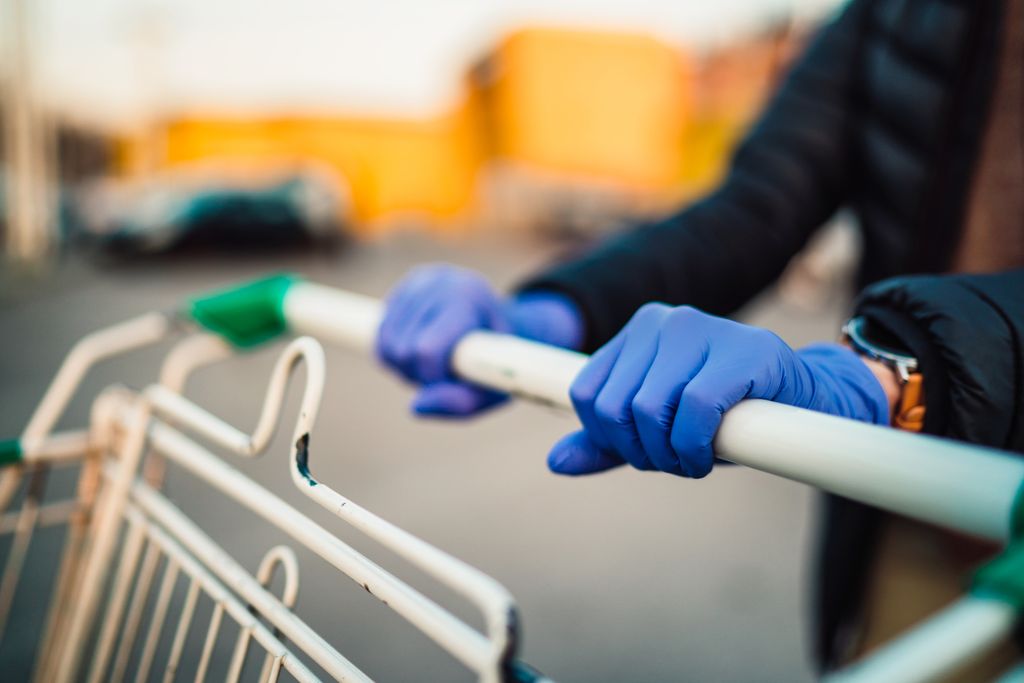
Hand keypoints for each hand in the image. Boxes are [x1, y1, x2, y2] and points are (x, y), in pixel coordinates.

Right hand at [376, 264, 582, 416]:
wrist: (500, 323)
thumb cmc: (499, 359)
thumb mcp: (496, 386)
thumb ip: (462, 402)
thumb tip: (415, 407)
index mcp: (468, 298)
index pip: (427, 349)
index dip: (432, 377)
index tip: (449, 381)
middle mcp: (439, 282)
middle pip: (403, 350)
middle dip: (418, 374)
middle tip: (443, 374)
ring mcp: (417, 283)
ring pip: (386, 345)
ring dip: (404, 367)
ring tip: (433, 364)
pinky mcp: (402, 290)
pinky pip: (380, 337)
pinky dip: (394, 356)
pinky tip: (419, 354)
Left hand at [548, 303, 889, 477]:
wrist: (808, 401)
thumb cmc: (725, 413)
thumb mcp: (659, 427)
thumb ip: (608, 441)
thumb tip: (555, 462)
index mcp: (637, 332)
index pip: (586, 395)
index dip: (609, 439)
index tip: (644, 452)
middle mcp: (662, 321)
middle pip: (612, 408)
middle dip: (640, 452)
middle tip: (676, 460)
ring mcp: (701, 329)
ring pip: (647, 411)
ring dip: (669, 456)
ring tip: (694, 458)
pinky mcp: (742, 350)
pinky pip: (693, 410)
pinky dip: (695, 449)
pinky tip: (711, 456)